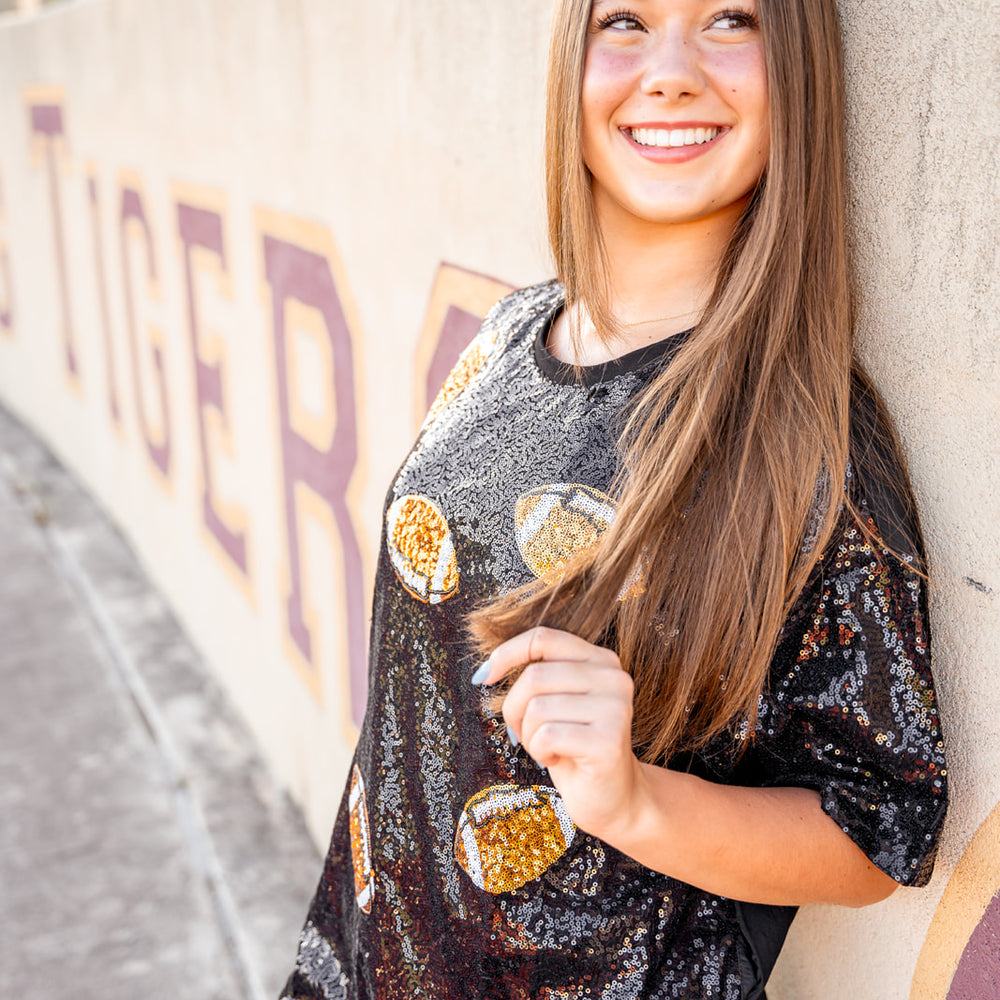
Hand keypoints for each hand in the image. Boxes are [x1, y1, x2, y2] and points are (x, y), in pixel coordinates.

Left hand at [480, 626, 642, 841]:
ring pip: (537, 708)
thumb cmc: (574, 749)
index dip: (506, 653)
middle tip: (524, 734)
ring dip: (529, 736)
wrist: (614, 799)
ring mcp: (615, 707)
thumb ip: (537, 676)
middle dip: (514, 710)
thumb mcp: (555, 702)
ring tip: (548, 748)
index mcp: (601, 659)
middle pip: (534, 676)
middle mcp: (614, 677)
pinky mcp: (609, 740)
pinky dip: (540, 752)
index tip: (483, 678)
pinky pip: (547, 736)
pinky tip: (557, 759)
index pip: (543, 637)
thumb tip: (485, 671)